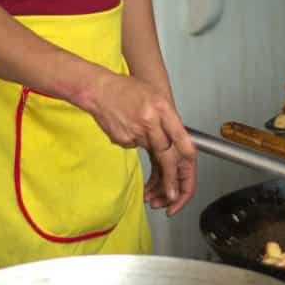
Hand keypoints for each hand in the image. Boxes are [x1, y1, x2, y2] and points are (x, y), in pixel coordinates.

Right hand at [83, 71, 196, 209]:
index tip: (187, 177)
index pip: (182, 139)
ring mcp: (136, 130)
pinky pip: (134, 146)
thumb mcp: (155, 96)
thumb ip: (168, 118)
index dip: (186, 161)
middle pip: (166, 155)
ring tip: (145, 161)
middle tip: (171, 196)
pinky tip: (126, 127)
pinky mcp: (122, 139)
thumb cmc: (126, 89)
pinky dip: (134, 141)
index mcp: (163, 108)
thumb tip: (179, 141)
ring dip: (150, 155)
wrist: (98, 88)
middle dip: (170, 180)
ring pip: (150, 150)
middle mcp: (151, 120)